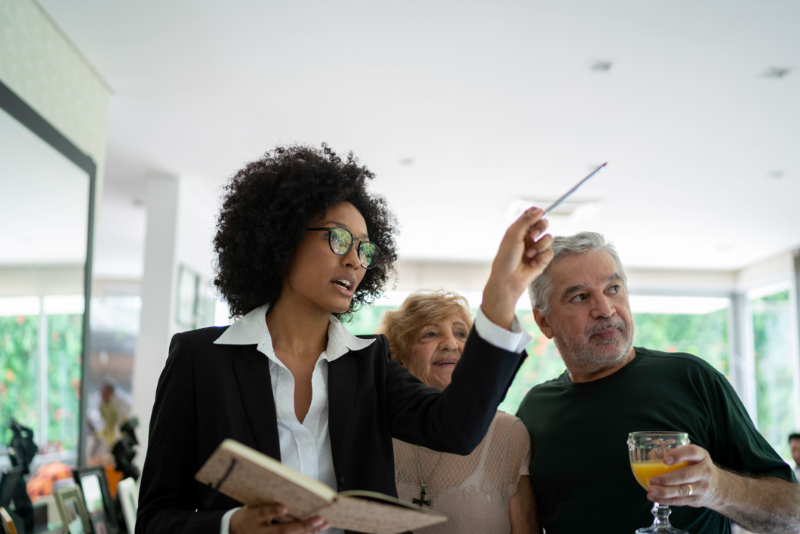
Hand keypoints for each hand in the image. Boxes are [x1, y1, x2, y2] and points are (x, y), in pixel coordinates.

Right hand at [230, 503, 328, 533]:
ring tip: (323, 523)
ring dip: (308, 531)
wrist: (235, 530)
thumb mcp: (253, 504)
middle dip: (301, 526)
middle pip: (281, 531)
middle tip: (318, 518)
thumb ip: (267, 499)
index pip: (263, 513)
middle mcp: (260, 532)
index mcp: (253, 516)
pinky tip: (317, 529)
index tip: (284, 508)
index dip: (273, 511)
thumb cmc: (250, 513)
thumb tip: (289, 485)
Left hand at [482, 208, 553, 328]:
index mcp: (519, 230)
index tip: (538, 214)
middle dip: (540, 228)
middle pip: (543, 224)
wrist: (509, 279)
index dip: (536, 214)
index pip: (532, 216)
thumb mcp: (514, 235)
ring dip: (539, 246)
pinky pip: (550, 252)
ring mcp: (536, 248)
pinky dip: (541, 258)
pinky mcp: (542, 259)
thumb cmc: (506, 257)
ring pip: (549, 238)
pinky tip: (532, 264)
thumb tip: (539, 209)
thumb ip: (526, 221)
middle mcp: (528, 238)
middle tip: (532, 235)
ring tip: (529, 255)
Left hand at [647, 444, 720, 507]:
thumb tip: (651, 455)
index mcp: (702, 456)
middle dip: (668, 478)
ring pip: (683, 490)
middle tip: (653, 480)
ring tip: (651, 491)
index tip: (665, 459)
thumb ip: (674, 453)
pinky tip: (654, 498)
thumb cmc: (698, 466)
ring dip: (665, 492)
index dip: (678, 455)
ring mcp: (702, 487)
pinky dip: (666, 500)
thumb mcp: (693, 456)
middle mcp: (704, 471)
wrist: (718, 487)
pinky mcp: (697, 499)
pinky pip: (681, 501)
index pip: (692, 452)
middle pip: (686, 475)